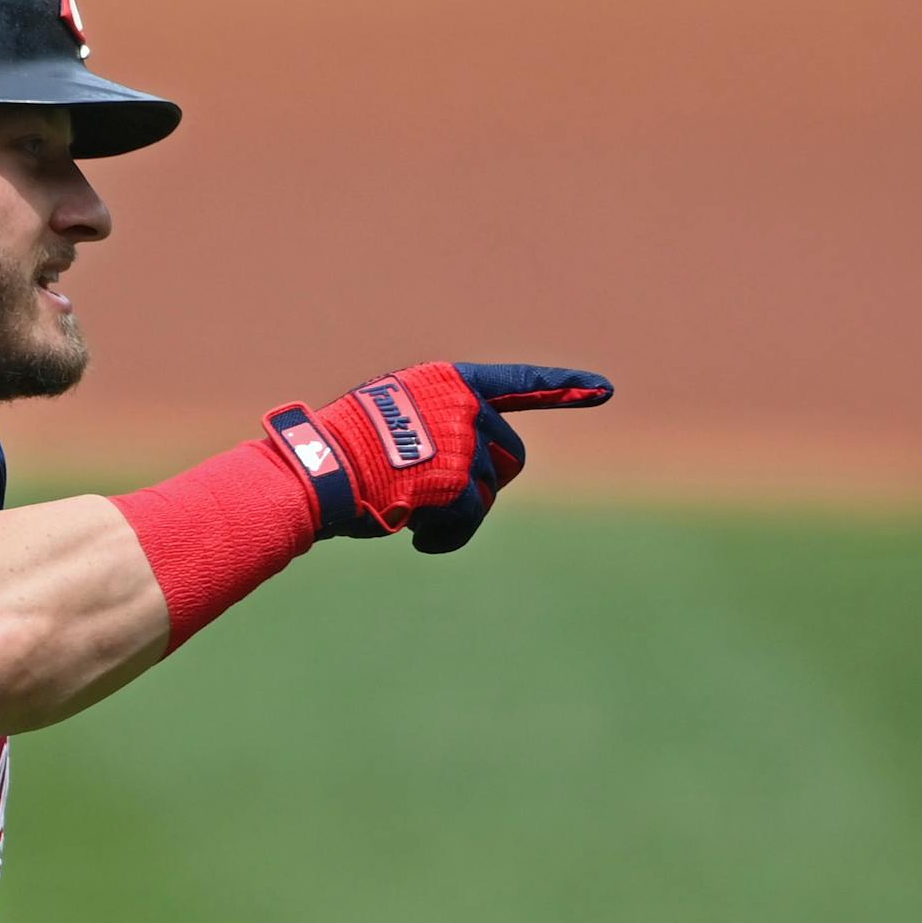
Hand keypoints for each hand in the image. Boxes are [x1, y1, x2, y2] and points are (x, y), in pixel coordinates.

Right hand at [262, 361, 613, 552]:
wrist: (316, 470)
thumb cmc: (340, 452)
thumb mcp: (390, 418)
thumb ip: (434, 428)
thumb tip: (463, 472)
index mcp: (448, 382)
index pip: (518, 382)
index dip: (564, 386)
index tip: (604, 389)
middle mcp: (464, 406)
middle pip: (509, 455)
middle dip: (486, 485)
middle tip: (444, 504)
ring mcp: (463, 442)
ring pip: (489, 494)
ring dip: (458, 516)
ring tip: (414, 519)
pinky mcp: (457, 482)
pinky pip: (470, 521)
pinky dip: (447, 538)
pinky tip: (417, 539)